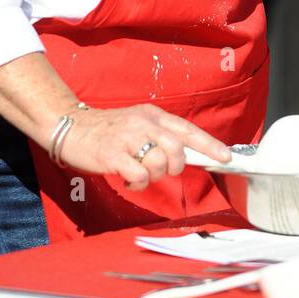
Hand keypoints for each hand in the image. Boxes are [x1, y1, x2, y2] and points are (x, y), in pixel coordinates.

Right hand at [63, 104, 231, 191]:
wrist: (72, 127)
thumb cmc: (108, 130)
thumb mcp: (138, 123)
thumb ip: (160, 135)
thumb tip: (186, 154)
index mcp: (152, 115)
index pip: (187, 129)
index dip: (209, 144)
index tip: (226, 156)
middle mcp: (143, 123)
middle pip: (176, 149)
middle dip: (175, 166)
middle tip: (162, 170)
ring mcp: (127, 138)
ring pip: (159, 164)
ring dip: (153, 176)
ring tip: (139, 173)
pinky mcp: (113, 155)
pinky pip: (139, 176)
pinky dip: (138, 183)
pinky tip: (129, 178)